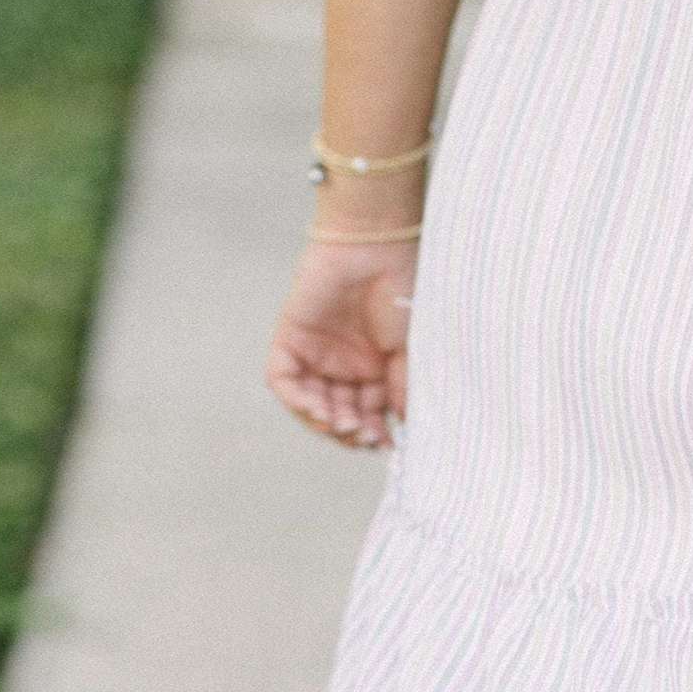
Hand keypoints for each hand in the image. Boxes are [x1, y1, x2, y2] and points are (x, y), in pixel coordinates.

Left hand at [267, 232, 414, 451]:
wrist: (375, 247)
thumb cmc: (400, 289)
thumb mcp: (408, 348)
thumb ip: (401, 388)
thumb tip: (401, 428)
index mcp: (372, 369)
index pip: (367, 414)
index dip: (373, 434)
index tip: (385, 444)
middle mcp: (342, 365)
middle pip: (338, 414)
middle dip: (350, 430)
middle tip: (364, 435)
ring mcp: (315, 354)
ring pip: (309, 403)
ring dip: (324, 421)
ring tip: (343, 424)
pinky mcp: (290, 339)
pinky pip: (283, 381)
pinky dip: (297, 400)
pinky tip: (318, 409)